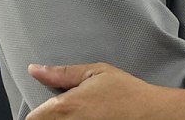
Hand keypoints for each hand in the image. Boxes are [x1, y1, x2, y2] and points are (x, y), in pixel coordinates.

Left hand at [27, 62, 184, 119]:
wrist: (151, 113)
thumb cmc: (127, 92)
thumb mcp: (96, 72)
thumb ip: (63, 73)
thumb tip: (35, 69)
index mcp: (67, 106)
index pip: (33, 118)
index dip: (38, 113)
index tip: (45, 110)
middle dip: (48, 118)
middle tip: (68, 110)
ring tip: (80, 115)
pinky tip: (88, 119)